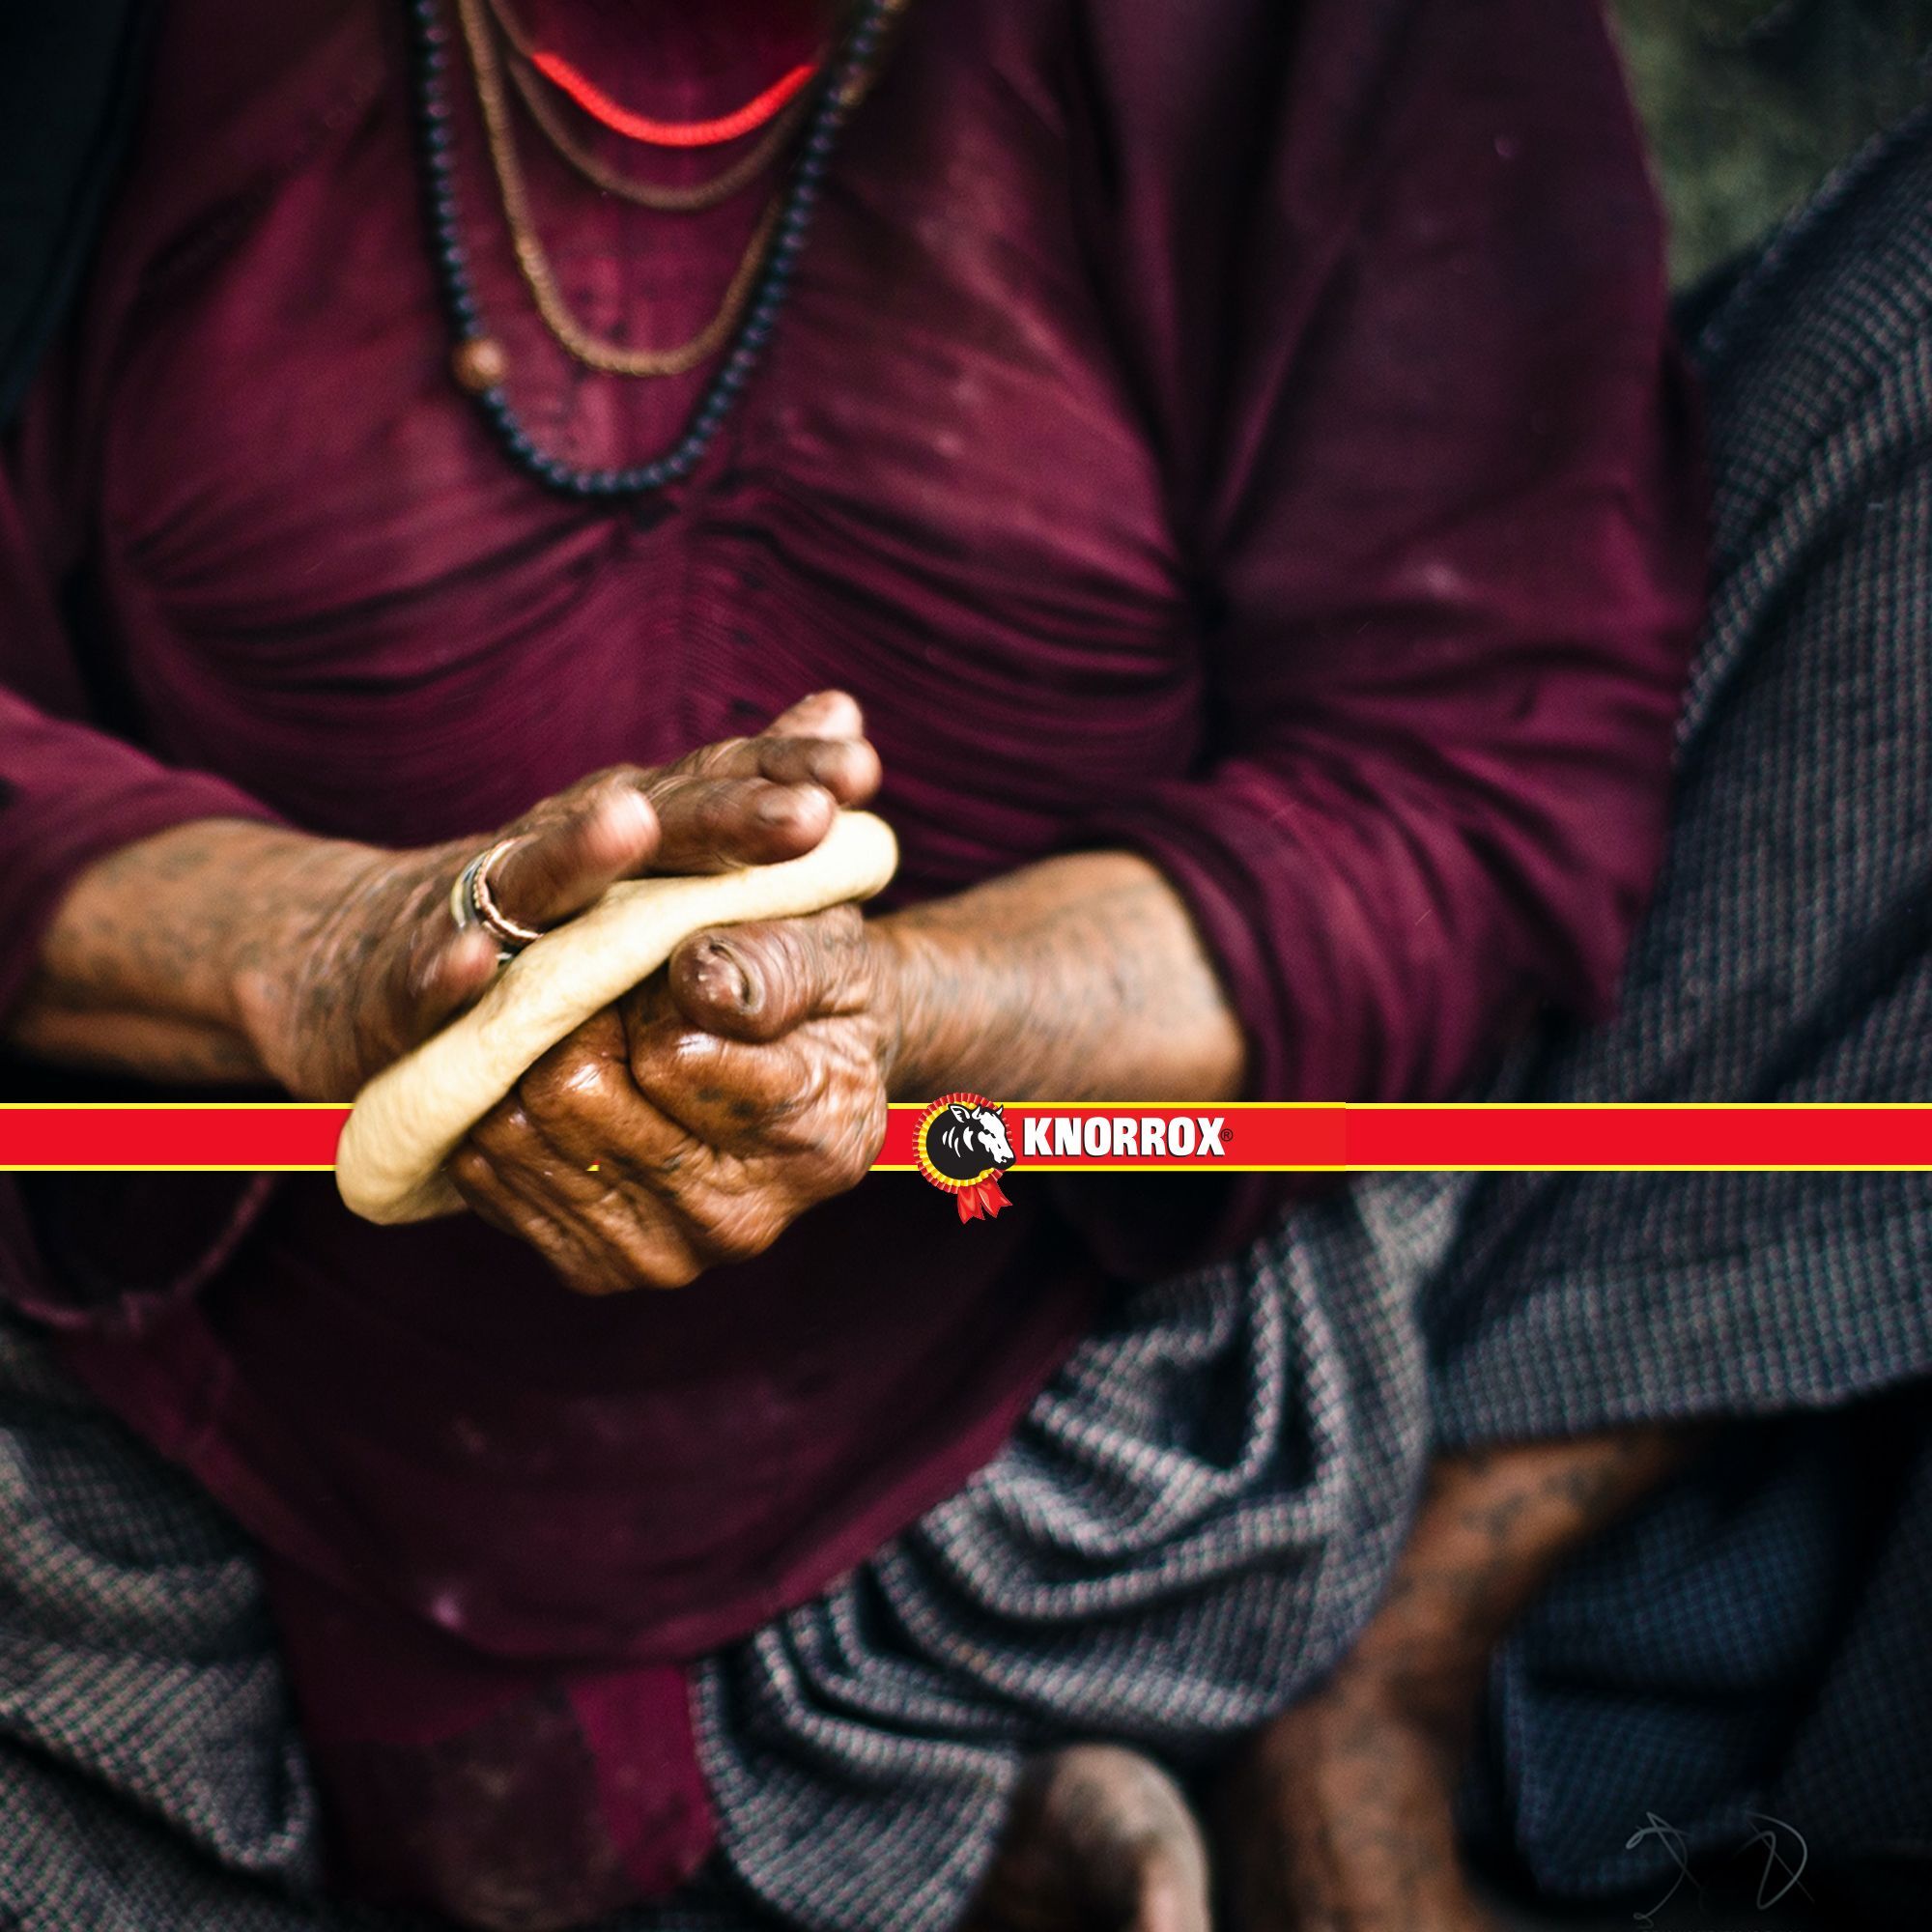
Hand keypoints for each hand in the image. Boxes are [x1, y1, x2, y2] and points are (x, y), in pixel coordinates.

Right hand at [233, 692, 879, 1099]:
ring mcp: (478, 912)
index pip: (714, 788)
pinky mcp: (407, 980)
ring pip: (532, 881)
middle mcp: (561, 854)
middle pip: (649, 825)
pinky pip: (426, 975)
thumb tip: (845, 713)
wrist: (352, 956)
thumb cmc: (537, 909)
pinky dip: (445, 968)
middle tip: (806, 815)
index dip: (781, 775)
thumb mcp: (645, 848)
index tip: (862, 766)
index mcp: (630, 831)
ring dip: (579, 854)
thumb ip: (738, 789)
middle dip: (725, 816)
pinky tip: (469, 964)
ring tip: (631, 828)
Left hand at [445, 902, 901, 1292]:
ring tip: (600, 1034)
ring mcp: (663, 1257)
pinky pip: (488, 1171)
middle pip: (574, 1095)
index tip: (678, 968)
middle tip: (620, 995)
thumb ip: (772, 966)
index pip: (671, 1054)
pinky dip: (505, 1107)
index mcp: (817, 1143)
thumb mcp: (824, 950)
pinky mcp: (593, 1268)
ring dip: (535, 1060)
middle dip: (578, 1021)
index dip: (651, 990)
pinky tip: (564, 1081)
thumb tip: (701, 985)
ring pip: (517, 1130)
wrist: (808, 1067)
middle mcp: (742, 1222)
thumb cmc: (817, 994)